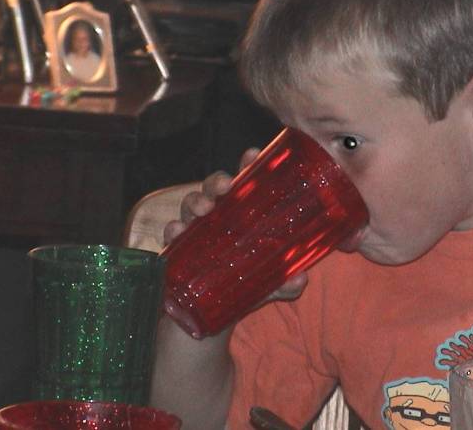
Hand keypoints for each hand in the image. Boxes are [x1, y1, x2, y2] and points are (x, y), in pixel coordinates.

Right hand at [163, 147, 307, 302]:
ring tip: (204, 208)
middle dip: (216, 181)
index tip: (253, 153)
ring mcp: (196, 232)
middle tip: (225, 186)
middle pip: (214, 189)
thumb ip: (283, 283)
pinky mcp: (178, 250)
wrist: (207, 318)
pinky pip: (172, 235)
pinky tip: (177, 231)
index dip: (248, 165)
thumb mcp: (266, 285)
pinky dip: (173, 230)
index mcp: (242, 215)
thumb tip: (300, 280)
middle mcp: (217, 217)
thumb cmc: (240, 287)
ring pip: (191, 205)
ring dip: (195, 202)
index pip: (245, 183)